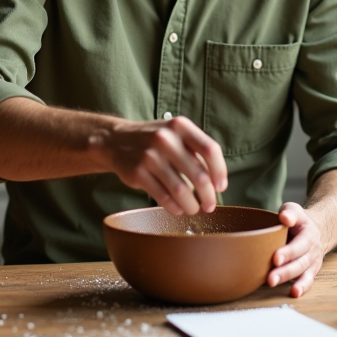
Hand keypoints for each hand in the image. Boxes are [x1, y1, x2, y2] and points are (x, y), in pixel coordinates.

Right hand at [90, 116, 227, 215]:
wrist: (115, 140)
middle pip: (199, 175)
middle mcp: (166, 139)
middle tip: (210, 205)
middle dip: (208, 196)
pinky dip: (174, 207)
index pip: (210, 150)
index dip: (220, 171)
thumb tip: (216, 182)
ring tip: (193, 209)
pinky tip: (178, 209)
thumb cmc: (154, 140)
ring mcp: (150, 156)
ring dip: (191, 205)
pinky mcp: (137, 173)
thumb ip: (196, 150)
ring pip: (181, 190)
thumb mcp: (175, 134)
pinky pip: (163, 197)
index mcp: (180, 126)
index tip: (221, 187)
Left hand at [267, 202, 326, 297]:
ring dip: (288, 279)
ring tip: (273, 283)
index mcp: (308, 234)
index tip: (275, 258)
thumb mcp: (294, 210)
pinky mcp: (310, 270)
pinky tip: (294, 293)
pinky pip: (308, 280)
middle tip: (270, 278)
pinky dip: (302, 287)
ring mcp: (312, 261)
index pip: (299, 244)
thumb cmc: (298, 221)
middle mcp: (312, 249)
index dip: (288, 252)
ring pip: (302, 272)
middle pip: (300, 262)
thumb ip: (290, 213)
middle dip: (285, 271)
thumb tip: (284, 217)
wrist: (315, 230)